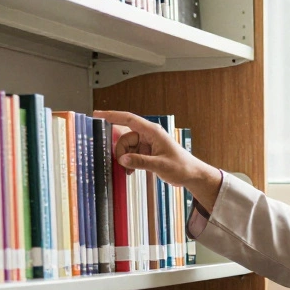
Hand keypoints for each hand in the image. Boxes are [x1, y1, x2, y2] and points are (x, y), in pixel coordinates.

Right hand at [92, 109, 222, 208]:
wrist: (192, 175)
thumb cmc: (181, 167)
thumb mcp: (160, 165)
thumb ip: (141, 162)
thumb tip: (122, 159)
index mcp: (152, 132)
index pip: (129, 119)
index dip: (112, 115)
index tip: (97, 114)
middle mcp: (148, 135)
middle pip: (124, 137)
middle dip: (121, 151)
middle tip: (124, 164)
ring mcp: (147, 144)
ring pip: (126, 147)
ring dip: (125, 159)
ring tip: (130, 171)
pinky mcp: (147, 152)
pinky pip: (131, 154)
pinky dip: (129, 162)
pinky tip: (131, 171)